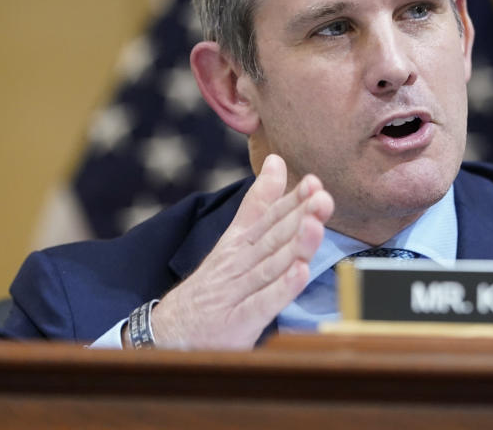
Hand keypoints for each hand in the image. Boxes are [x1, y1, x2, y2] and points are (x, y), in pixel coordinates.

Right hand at [148, 154, 333, 348]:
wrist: (170, 332)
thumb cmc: (214, 283)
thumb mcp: (234, 238)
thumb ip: (258, 202)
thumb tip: (276, 160)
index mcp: (240, 243)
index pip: (268, 217)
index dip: (292, 200)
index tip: (314, 183)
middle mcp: (239, 263)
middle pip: (272, 238)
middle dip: (298, 216)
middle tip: (322, 199)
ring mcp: (237, 292)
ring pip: (270, 266)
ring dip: (295, 246)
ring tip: (315, 227)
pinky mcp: (238, 321)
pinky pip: (262, 303)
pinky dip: (281, 289)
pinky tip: (300, 274)